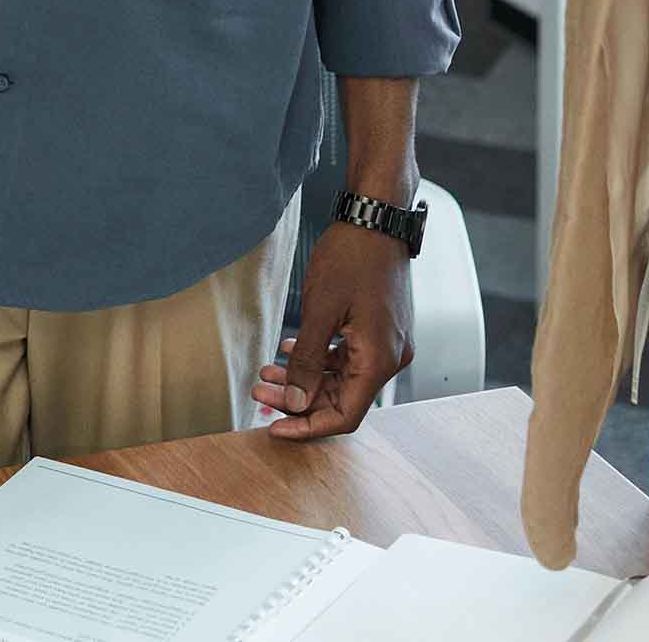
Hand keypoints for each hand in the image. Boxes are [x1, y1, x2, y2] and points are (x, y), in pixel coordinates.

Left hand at [254, 219, 412, 439]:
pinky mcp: (378, 329)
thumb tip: (294, 401)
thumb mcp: (320, 311)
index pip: (345, 415)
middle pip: (342, 399)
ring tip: (266, 371)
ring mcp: (386, 343)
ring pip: (341, 378)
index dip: (307, 427)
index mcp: (379, 359)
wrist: (375, 219)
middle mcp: (389, 357)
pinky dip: (319, 359)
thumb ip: (307, 362)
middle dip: (298, 399)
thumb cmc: (351, 257)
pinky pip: (347, 357)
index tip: (273, 429)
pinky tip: (290, 350)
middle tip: (259, 392)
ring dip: (304, 378)